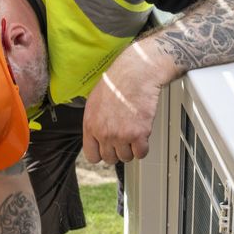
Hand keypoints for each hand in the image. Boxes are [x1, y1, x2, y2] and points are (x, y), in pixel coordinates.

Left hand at [82, 43, 172, 164]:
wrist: (136, 74)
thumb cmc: (117, 83)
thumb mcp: (94, 103)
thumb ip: (94, 123)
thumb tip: (96, 135)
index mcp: (90, 125)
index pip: (92, 156)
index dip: (101, 154)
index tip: (108, 150)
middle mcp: (104, 133)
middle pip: (110, 159)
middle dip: (118, 151)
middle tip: (124, 140)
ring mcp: (121, 135)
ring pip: (127, 157)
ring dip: (131, 148)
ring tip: (133, 133)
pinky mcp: (139, 134)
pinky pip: (141, 152)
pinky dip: (144, 146)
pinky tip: (143, 134)